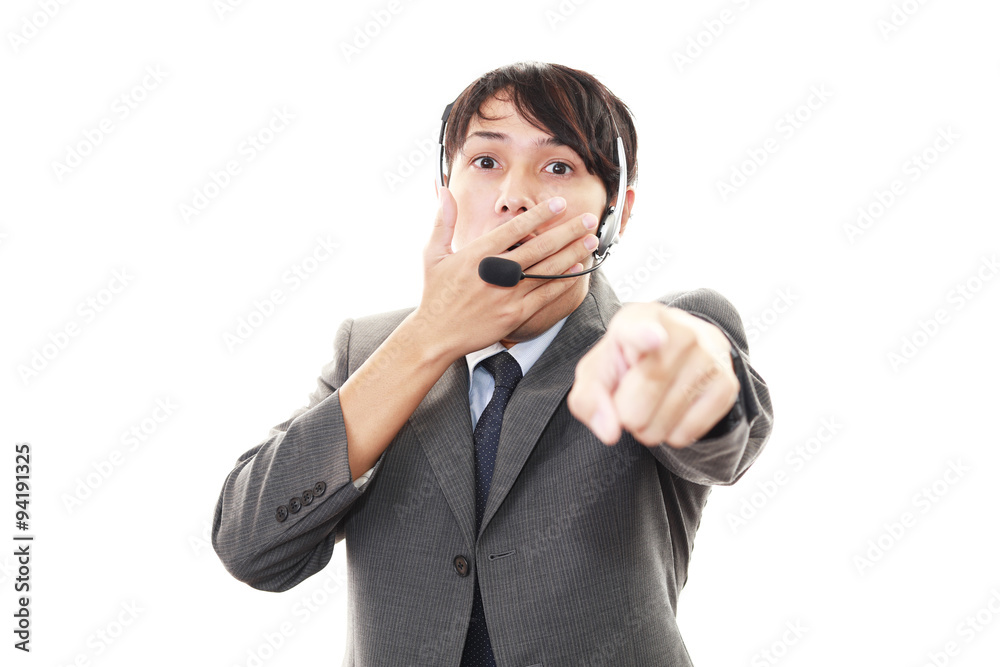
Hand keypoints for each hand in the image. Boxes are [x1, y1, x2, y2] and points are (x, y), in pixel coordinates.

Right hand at [415, 187, 598, 357]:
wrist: (435, 335)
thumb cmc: (434, 293)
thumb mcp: (433, 253)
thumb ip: (443, 220)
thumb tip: (443, 190)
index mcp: (477, 254)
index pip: (516, 229)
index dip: (541, 215)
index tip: (560, 204)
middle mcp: (495, 273)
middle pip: (540, 247)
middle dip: (568, 232)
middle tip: (588, 219)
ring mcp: (507, 295)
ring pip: (547, 271)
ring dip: (572, 254)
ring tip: (590, 241)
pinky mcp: (514, 315)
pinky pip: (545, 296)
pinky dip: (562, 282)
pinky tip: (576, 271)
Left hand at [567, 303, 739, 447]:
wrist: (675, 349)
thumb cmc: (627, 361)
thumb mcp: (597, 371)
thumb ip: (589, 399)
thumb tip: (610, 431)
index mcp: (640, 319)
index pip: (640, 329)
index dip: (644, 336)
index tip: (654, 338)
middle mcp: (681, 332)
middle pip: (641, 399)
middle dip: (626, 414)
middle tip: (630, 398)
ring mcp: (710, 358)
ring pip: (662, 424)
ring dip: (647, 429)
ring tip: (650, 404)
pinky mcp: (727, 385)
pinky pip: (686, 434)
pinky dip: (671, 435)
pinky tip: (672, 411)